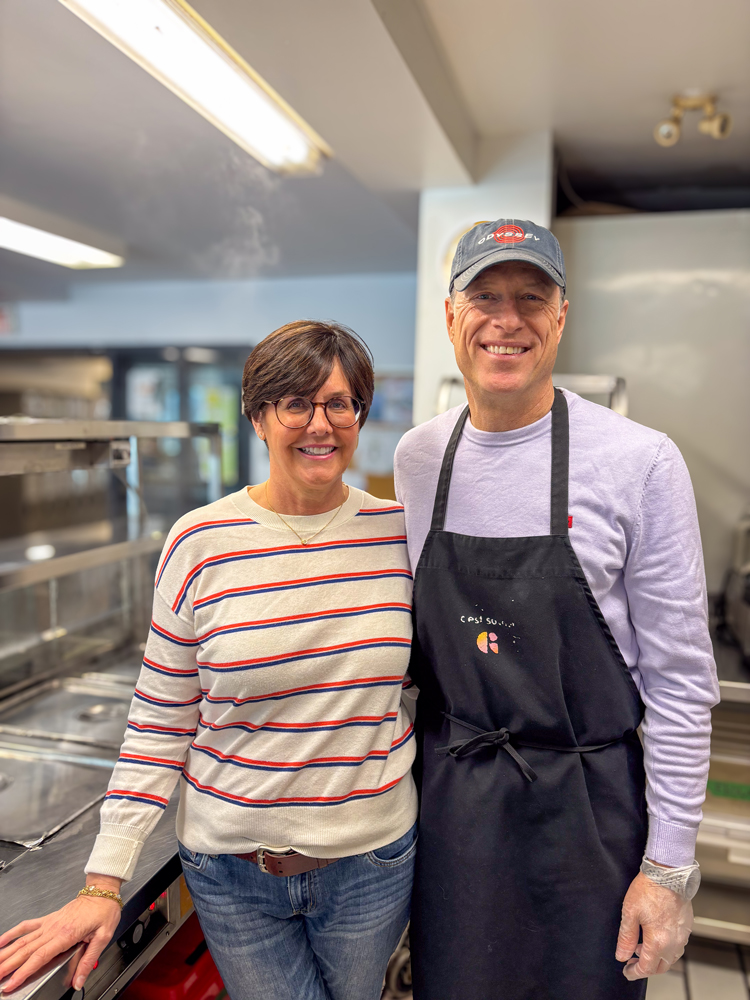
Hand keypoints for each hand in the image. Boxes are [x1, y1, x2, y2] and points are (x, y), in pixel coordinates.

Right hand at [0, 894, 120, 992]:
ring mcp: (49, 924)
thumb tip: (79, 982)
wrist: (102, 892)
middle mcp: (53, 929)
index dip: (24, 972)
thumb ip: (88, 961)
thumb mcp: (102, 938)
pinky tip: (1, 941)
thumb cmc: (103, 912)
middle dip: (8, 966)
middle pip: (26, 951)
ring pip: (23, 940)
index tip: (12, 984)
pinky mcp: (48, 919)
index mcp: (66, 935)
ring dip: (7, 953)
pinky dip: (12, 933)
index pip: (39, 957)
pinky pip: (27, 926)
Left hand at [615, 872, 692, 978]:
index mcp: (658, 941)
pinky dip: (667, 948)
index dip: (634, 972)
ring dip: (657, 958)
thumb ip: (626, 938)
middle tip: (633, 962)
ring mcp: (682, 935)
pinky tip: (656, 937)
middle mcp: (673, 943)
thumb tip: (622, 956)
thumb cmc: (649, 889)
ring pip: (671, 958)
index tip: (626, 971)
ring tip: (642, 947)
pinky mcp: (686, 926)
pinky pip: (678, 946)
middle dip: (646, 968)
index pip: (646, 968)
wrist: (668, 873)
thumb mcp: (630, 913)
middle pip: (661, 967)